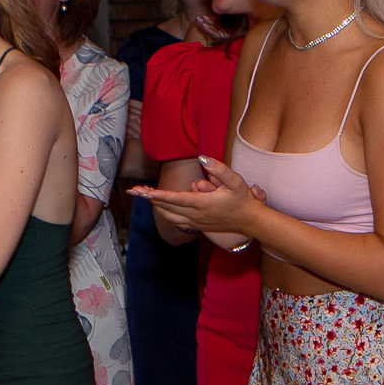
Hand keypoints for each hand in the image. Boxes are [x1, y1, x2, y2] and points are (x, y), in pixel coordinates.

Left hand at [133, 154, 265, 241]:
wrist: (249, 221)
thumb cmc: (242, 199)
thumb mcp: (235, 181)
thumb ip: (219, 169)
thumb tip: (202, 158)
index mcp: (203, 203)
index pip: (176, 198)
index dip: (158, 195)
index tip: (144, 192)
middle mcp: (195, 215)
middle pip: (166, 207)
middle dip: (149, 198)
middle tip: (134, 190)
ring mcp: (195, 222)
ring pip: (168, 215)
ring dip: (156, 205)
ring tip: (143, 195)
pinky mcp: (196, 226)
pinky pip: (174, 220)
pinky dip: (164, 212)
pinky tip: (159, 205)